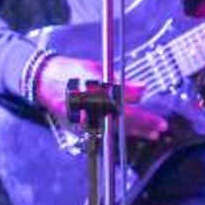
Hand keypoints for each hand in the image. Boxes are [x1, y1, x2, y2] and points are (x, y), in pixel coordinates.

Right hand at [30, 54, 169, 143]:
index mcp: (94, 95)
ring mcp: (83, 121)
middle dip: (144, 127)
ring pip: (114, 129)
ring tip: (152, 134)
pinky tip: (132, 132)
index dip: (144, 118)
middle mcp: (89, 111)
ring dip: (135, 133)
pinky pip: (105, 130)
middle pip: (122, 123)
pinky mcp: (80, 126)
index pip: (125, 111)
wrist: (43, 80)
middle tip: (161, 129)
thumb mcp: (98, 70)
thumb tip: (142, 90)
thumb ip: (121, 83)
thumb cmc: (70, 71)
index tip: (159, 121)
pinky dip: (120, 131)